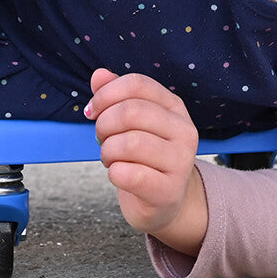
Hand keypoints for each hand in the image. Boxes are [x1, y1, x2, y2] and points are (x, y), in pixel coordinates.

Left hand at [86, 69, 206, 255]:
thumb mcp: (133, 123)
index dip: (106, 94)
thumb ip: (116, 96)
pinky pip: (129, 174)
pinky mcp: (169, 191)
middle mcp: (184, 131)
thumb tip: (99, 75)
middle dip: (104, 124)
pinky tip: (118, 174)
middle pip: (131, 112)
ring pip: (130, 143)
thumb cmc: (144, 157)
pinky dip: (114, 173)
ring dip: (108, 151)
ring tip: (109, 158)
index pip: (137, 84)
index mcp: (174, 107)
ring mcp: (181, 162)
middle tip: (101, 138)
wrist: (164, 202)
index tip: (92, 110)